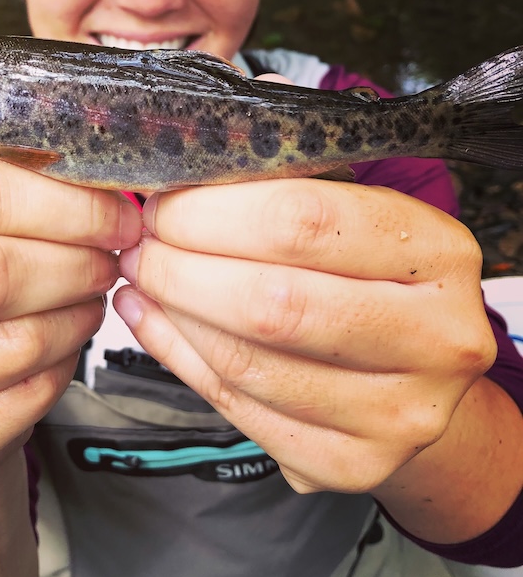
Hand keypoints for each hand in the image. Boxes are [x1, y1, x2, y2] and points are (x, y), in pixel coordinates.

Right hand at [0, 156, 140, 489]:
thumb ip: (6, 191)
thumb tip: (99, 188)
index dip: (60, 203)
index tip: (113, 213)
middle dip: (72, 263)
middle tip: (108, 258)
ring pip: (10, 346)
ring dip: (74, 319)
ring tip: (88, 299)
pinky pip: (14, 408)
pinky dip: (58, 374)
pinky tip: (62, 348)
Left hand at [115, 178, 495, 494]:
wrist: (420, 376)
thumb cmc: (374, 274)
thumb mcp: (359, 204)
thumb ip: (296, 160)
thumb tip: (225, 111)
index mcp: (438, 250)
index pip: (303, 219)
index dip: (212, 209)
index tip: (164, 199)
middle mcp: (436, 337)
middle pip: (272, 301)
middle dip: (180, 265)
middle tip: (141, 241)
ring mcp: (400, 413)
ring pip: (247, 362)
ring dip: (171, 312)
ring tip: (139, 276)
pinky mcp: (354, 465)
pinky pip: (239, 409)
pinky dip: (179, 358)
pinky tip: (151, 321)